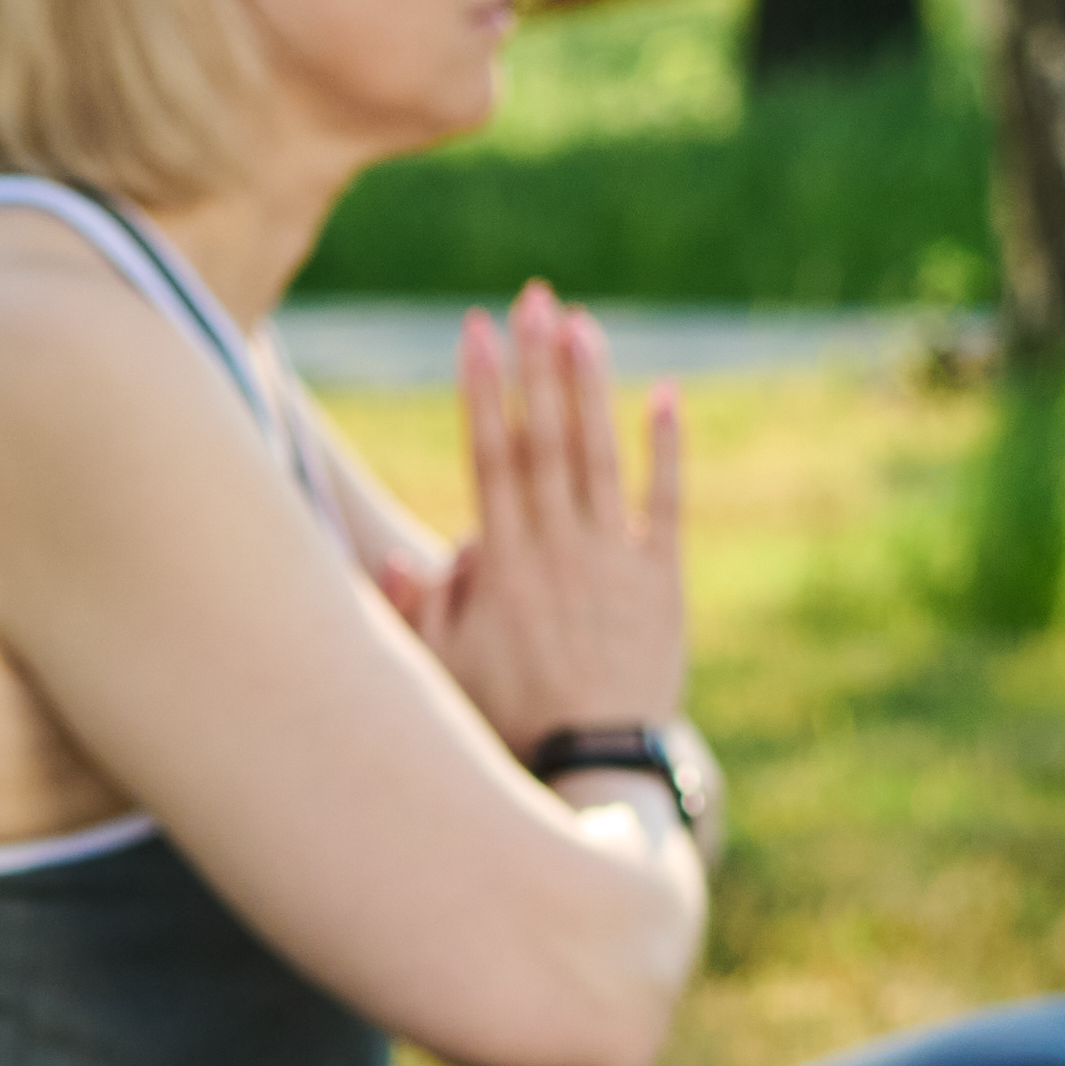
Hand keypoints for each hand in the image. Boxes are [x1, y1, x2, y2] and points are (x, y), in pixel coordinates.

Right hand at [420, 282, 687, 745]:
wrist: (595, 768)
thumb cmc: (508, 724)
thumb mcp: (442, 671)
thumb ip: (421, 608)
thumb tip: (399, 557)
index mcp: (503, 565)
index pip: (490, 456)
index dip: (483, 389)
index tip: (474, 330)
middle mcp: (558, 549)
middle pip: (545, 439)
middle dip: (536, 363)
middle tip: (532, 298)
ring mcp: (614, 561)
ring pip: (598, 457)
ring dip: (590, 387)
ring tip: (582, 323)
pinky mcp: (661, 581)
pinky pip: (665, 504)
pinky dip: (666, 448)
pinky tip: (664, 393)